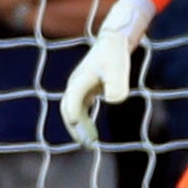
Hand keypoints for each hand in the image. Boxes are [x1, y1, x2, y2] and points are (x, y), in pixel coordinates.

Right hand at [59, 20, 138, 142]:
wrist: (113, 42)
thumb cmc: (116, 55)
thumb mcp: (119, 69)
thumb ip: (117, 85)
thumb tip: (113, 100)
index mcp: (79, 81)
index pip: (72, 105)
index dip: (78, 122)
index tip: (88, 137)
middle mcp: (74, 85)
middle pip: (68, 111)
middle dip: (76, 130)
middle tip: (88, 145)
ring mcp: (77, 87)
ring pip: (72, 111)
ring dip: (79, 128)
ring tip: (91, 143)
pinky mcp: (84, 89)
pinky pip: (79, 109)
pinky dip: (83, 122)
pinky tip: (93, 133)